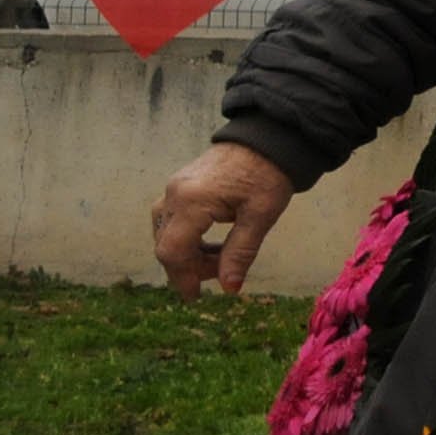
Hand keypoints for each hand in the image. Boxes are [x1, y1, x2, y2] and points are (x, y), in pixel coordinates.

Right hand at [153, 142, 293, 296]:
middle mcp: (175, 194)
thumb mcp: (261, 215)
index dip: (183, 278)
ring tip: (219, 258)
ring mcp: (174, 187)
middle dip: (187, 266)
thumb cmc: (269, 173)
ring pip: (165, 233)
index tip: (197, 296)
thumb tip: (228, 288)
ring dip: (186, 253)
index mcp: (192, 201)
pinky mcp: (180, 185)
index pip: (173, 251)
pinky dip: (186, 237)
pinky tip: (210, 243)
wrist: (269, 137)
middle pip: (166, 244)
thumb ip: (241, 252)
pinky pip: (171, 219)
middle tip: (219, 273)